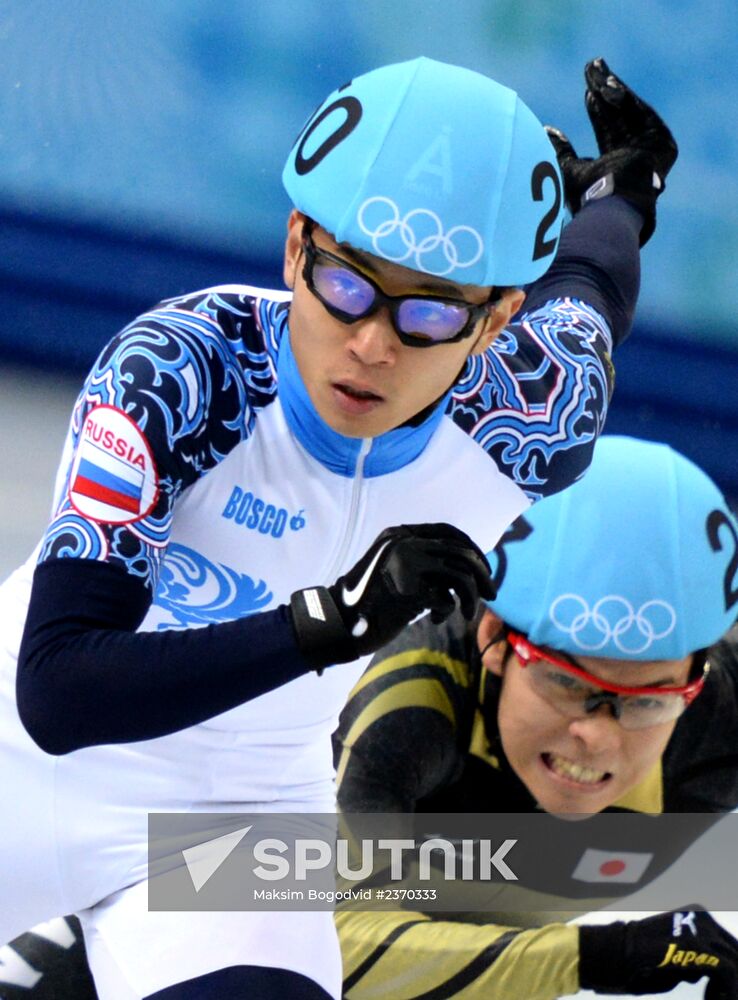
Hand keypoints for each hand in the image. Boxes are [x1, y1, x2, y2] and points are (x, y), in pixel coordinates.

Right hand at [290, 523, 493, 670]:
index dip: (473, 549)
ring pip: (460, 576)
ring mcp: (406, 564)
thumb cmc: (371, 600)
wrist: (339, 622)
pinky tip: (435, 619)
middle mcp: (404, 543)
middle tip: (492, 594)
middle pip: (462, 553)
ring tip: (465, 613)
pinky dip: (446, 612)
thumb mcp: (396, 569)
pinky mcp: (408, 590)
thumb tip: (468, 567)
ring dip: (469, 598)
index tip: (485, 568)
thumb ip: (423, 561)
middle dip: (483, 576)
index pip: (449, 532)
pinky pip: (445, 600)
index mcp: (400, 534)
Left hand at [546, 56, 677, 243]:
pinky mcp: (664, 144)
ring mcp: (651, 150)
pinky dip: (626, 98)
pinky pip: (643, 114)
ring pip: (630, 111)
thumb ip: (562, 151)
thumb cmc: (587, 196)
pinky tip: (608, 84)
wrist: (612, 204)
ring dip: (613, 88)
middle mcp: (634, 156)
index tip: (587, 92)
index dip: (597, 109)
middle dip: (605, 91)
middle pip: (619, 116)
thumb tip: (546, 131)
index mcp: (614, 165)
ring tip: (595, 69)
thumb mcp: (568, 170)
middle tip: (591, 67)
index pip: (607, 130)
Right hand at [579, 908, 737, 996]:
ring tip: (712, 999)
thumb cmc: (638, 960)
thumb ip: (695, 959)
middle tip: (715, 997)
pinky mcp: (699, 949)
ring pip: (735, 963)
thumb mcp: (673, 955)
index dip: (730, 974)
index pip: (728, 947)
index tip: (713, 994)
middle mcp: (703, 919)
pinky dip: (728, 992)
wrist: (616, 954)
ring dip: (730, 988)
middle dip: (732, 981)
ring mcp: (702, 932)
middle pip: (736, 953)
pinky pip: (729, 973)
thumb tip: (709, 972)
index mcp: (697, 916)